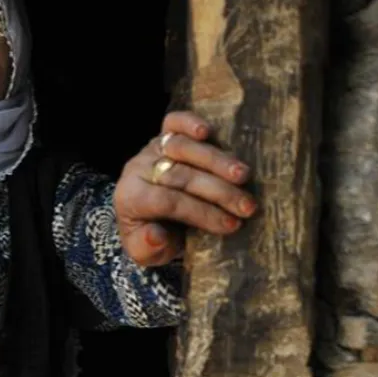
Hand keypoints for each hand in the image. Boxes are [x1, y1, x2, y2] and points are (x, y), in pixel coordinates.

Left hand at [114, 111, 255, 266]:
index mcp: (130, 199)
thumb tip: (155, 235)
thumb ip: (147, 248)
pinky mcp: (163, 136)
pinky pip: (173, 123)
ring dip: (216, 161)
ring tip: (244, 176)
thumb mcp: (145, 253)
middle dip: (217, 192)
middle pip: (180, 176)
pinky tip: (209, 131)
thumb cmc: (152, 235)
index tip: (231, 225)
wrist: (147, 214)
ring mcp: (151, 150)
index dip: (201, 213)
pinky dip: (189, 122)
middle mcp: (137, 170)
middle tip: (247, 206)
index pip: (168, 202)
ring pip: (182, 148)